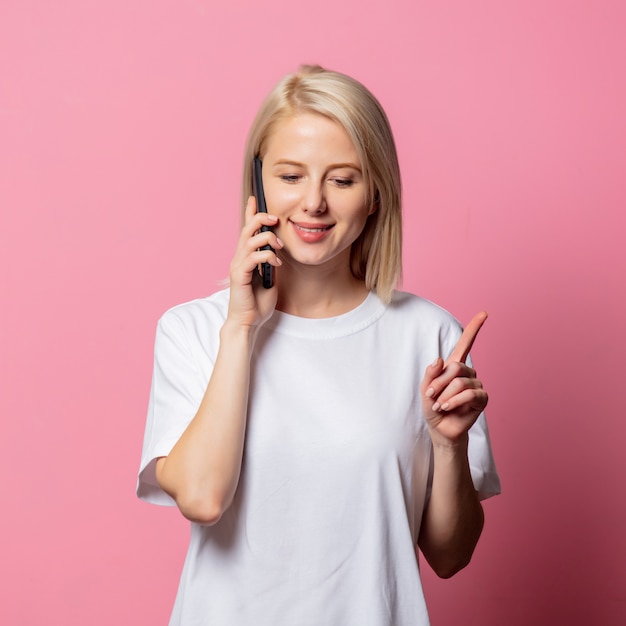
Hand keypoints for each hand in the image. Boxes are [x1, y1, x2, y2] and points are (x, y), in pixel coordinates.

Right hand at [227, 196, 282, 328]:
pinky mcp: (239, 275)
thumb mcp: (270, 278)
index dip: (250, 213)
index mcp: (246, 257)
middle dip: (260, 218)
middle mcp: (239, 258)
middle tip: (275, 217)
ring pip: (249, 240)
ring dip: (267, 238)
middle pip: (246, 229)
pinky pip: (253, 257)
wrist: (248, 322)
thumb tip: (278, 251)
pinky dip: (267, 256)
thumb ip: (271, 264)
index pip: (247, 230)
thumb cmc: (257, 303)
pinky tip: (277, 264)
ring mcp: (238, 266)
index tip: (255, 198)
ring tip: (279, 245)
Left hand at [421, 312, 488, 446]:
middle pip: (456, 367)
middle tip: (431, 396)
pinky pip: (470, 394)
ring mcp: (476, 385)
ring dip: (445, 395)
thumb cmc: (433, 408)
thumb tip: (439, 360)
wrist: (440, 429)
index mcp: (453, 366)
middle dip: (439, 382)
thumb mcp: (425, 390)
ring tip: (440, 405)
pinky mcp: (482, 399)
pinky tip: (448, 408)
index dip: (474, 328)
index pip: (465, 344)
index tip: (484, 313)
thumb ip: (430, 374)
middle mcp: (467, 373)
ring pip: (461, 382)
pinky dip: (455, 401)